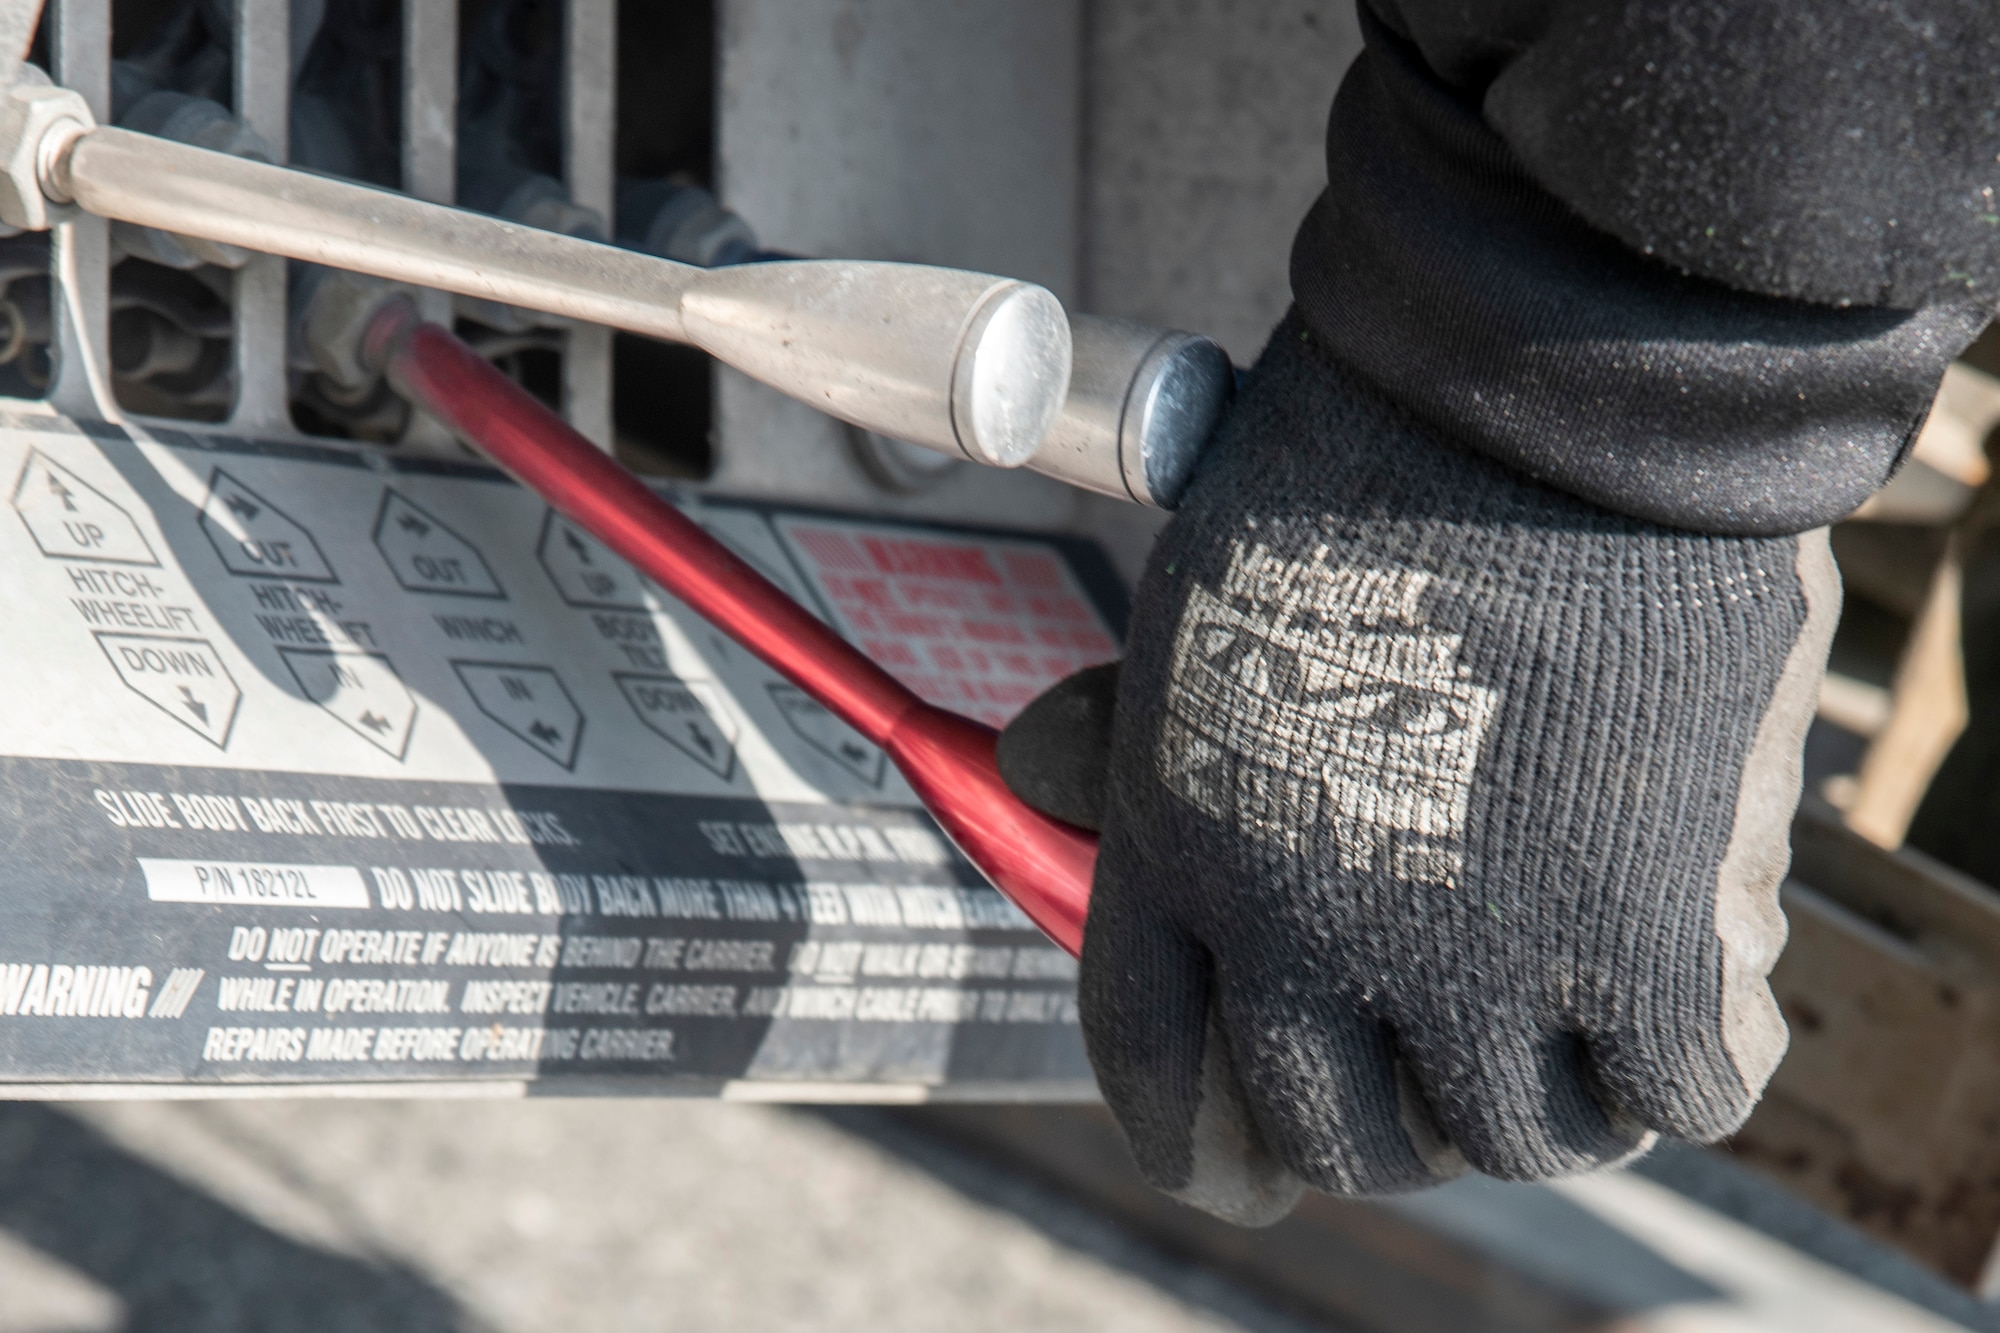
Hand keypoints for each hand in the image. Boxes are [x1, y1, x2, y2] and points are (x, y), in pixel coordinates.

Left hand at [1000, 313, 1837, 1222]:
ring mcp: (1475, 957)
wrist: (1542, 377)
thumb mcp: (1185, 592)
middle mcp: (1310, 934)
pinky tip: (1683, 976)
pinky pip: (1678, 1087)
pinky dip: (1684, 1049)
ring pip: (1511, 1135)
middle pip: (1335, 1139)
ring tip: (1570, 1013)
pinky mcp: (1645, 944)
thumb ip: (1131, 725)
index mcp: (1185, 851)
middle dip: (1377, 1127)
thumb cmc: (1358, 451)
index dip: (1198, 1141)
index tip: (1240, 1166)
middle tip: (1433, 1077)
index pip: (1155, 1070)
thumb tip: (1031, 770)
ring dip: (1540, 1094)